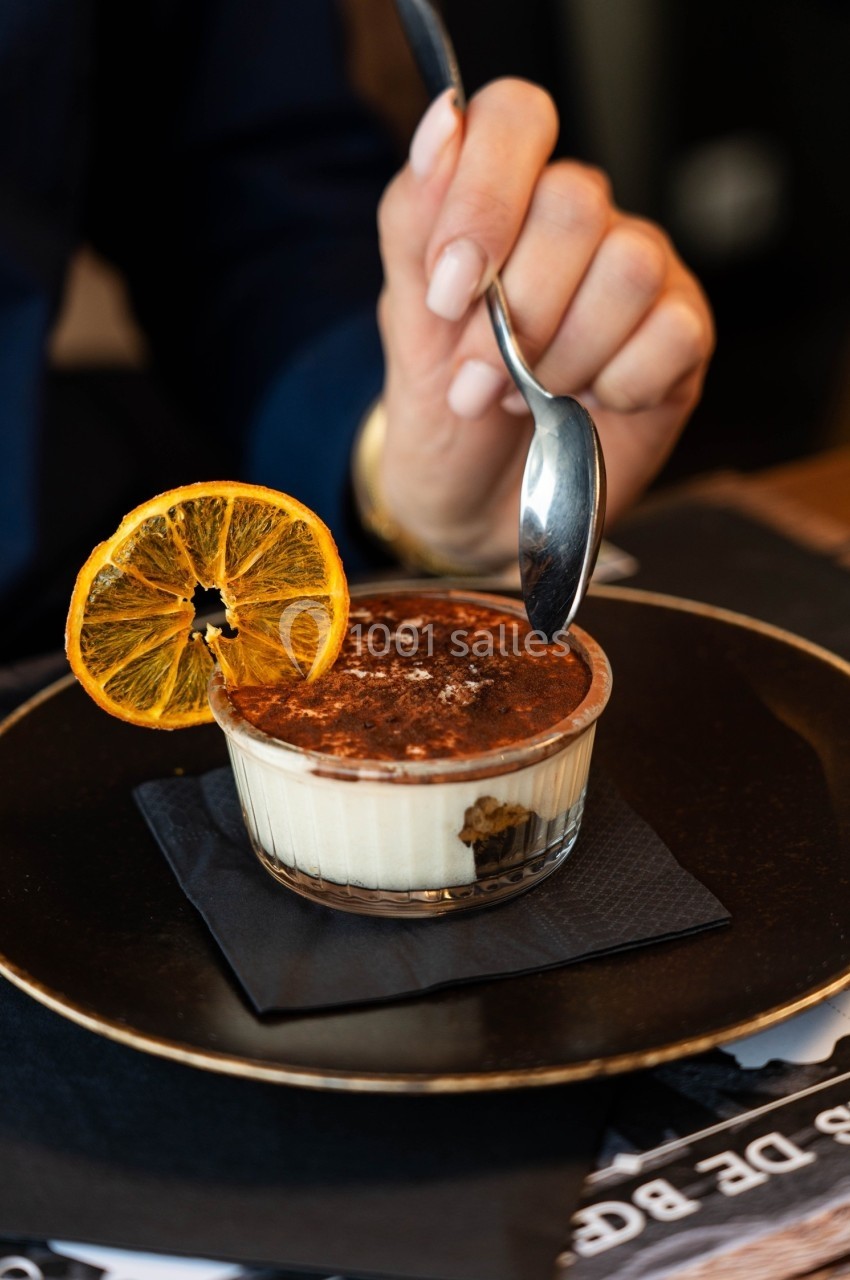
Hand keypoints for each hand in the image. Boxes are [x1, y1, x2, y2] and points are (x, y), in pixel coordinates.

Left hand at [373, 80, 713, 569]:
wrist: (470, 500)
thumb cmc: (441, 403)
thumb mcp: (406, 317)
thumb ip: (415, 220)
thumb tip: (442, 122)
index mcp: (510, 196)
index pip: (518, 117)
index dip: (485, 198)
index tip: (448, 291)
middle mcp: (583, 223)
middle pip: (575, 205)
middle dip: (515, 313)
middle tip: (479, 378)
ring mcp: (641, 277)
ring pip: (627, 267)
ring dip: (563, 355)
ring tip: (530, 397)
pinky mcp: (682, 340)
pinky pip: (671, 335)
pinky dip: (616, 385)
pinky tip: (589, 405)